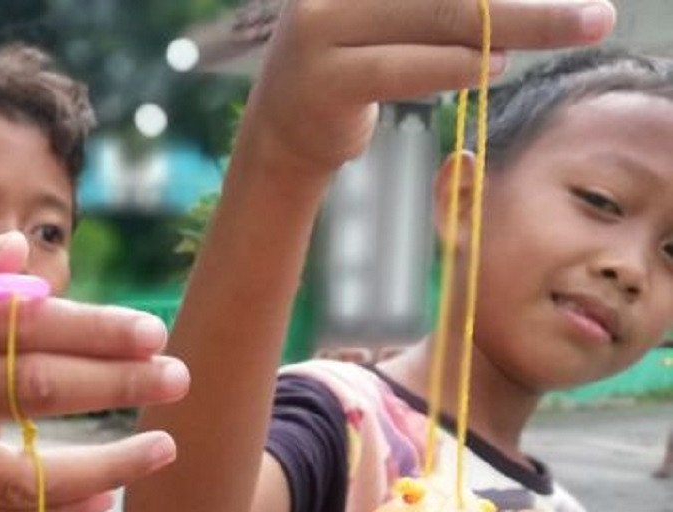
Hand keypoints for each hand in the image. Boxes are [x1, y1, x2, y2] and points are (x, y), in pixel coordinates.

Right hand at [0, 231, 189, 511]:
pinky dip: (56, 511)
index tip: (152, 332)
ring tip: (163, 449)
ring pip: (16, 473)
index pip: (10, 324)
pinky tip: (107, 494)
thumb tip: (22, 250)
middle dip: (111, 382)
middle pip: (23, 388)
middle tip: (178, 378)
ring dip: (102, 463)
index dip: (88, 329)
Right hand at [245, 0, 615, 176]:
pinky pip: (403, 67)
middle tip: (596, 16)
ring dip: (508, 27)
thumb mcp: (388, 20)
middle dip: (526, 5)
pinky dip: (454, 66)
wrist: (278, 136)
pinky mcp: (323, 81)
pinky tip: (493, 65)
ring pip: (435, 19)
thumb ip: (432, 5)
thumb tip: (509, 8)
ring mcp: (320, 31)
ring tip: (568, 29)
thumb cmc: (351, 70)